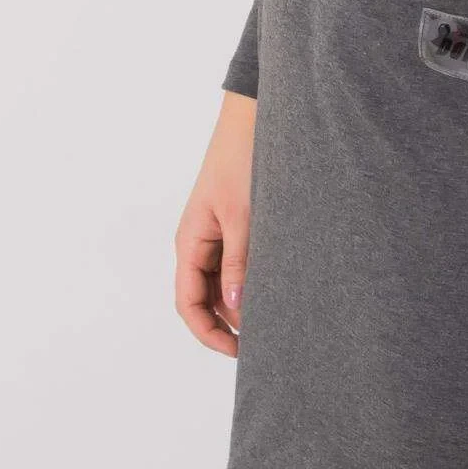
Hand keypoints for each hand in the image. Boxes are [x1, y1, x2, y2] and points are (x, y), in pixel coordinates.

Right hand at [175, 91, 254, 357]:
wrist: (255, 116)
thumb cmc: (242, 159)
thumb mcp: (243, 216)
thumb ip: (240, 262)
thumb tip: (238, 308)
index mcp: (190, 242)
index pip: (188, 304)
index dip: (208, 334)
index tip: (238, 352)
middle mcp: (199, 242)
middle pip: (206, 299)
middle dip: (230, 323)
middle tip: (266, 340)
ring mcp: (218, 234)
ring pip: (225, 283)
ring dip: (244, 301)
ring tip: (277, 316)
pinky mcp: (237, 224)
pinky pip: (240, 263)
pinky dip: (254, 279)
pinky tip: (279, 286)